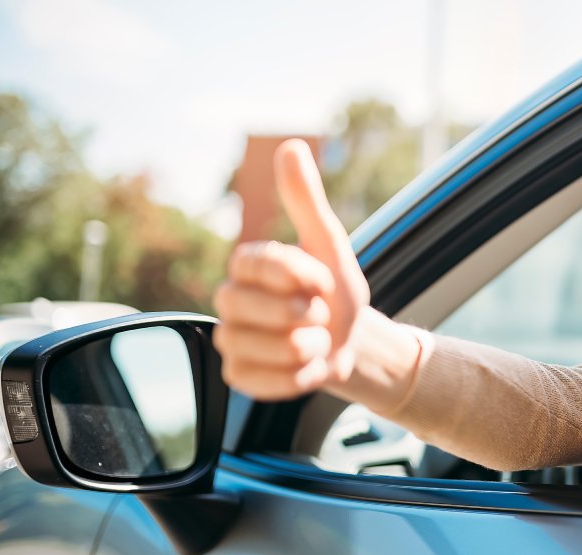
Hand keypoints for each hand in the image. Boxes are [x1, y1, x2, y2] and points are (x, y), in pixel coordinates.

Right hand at [212, 139, 370, 399]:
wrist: (352, 343)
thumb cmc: (336, 292)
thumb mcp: (330, 244)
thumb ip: (305, 201)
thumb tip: (289, 146)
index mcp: (246, 264)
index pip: (260, 263)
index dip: (301, 275)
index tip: (322, 281)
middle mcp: (229, 299)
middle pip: (252, 308)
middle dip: (304, 314)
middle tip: (319, 314)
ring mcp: (229, 339)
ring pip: (264, 347)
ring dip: (307, 348)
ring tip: (314, 340)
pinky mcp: (237, 376)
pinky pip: (264, 381)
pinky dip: (297, 377)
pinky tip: (306, 365)